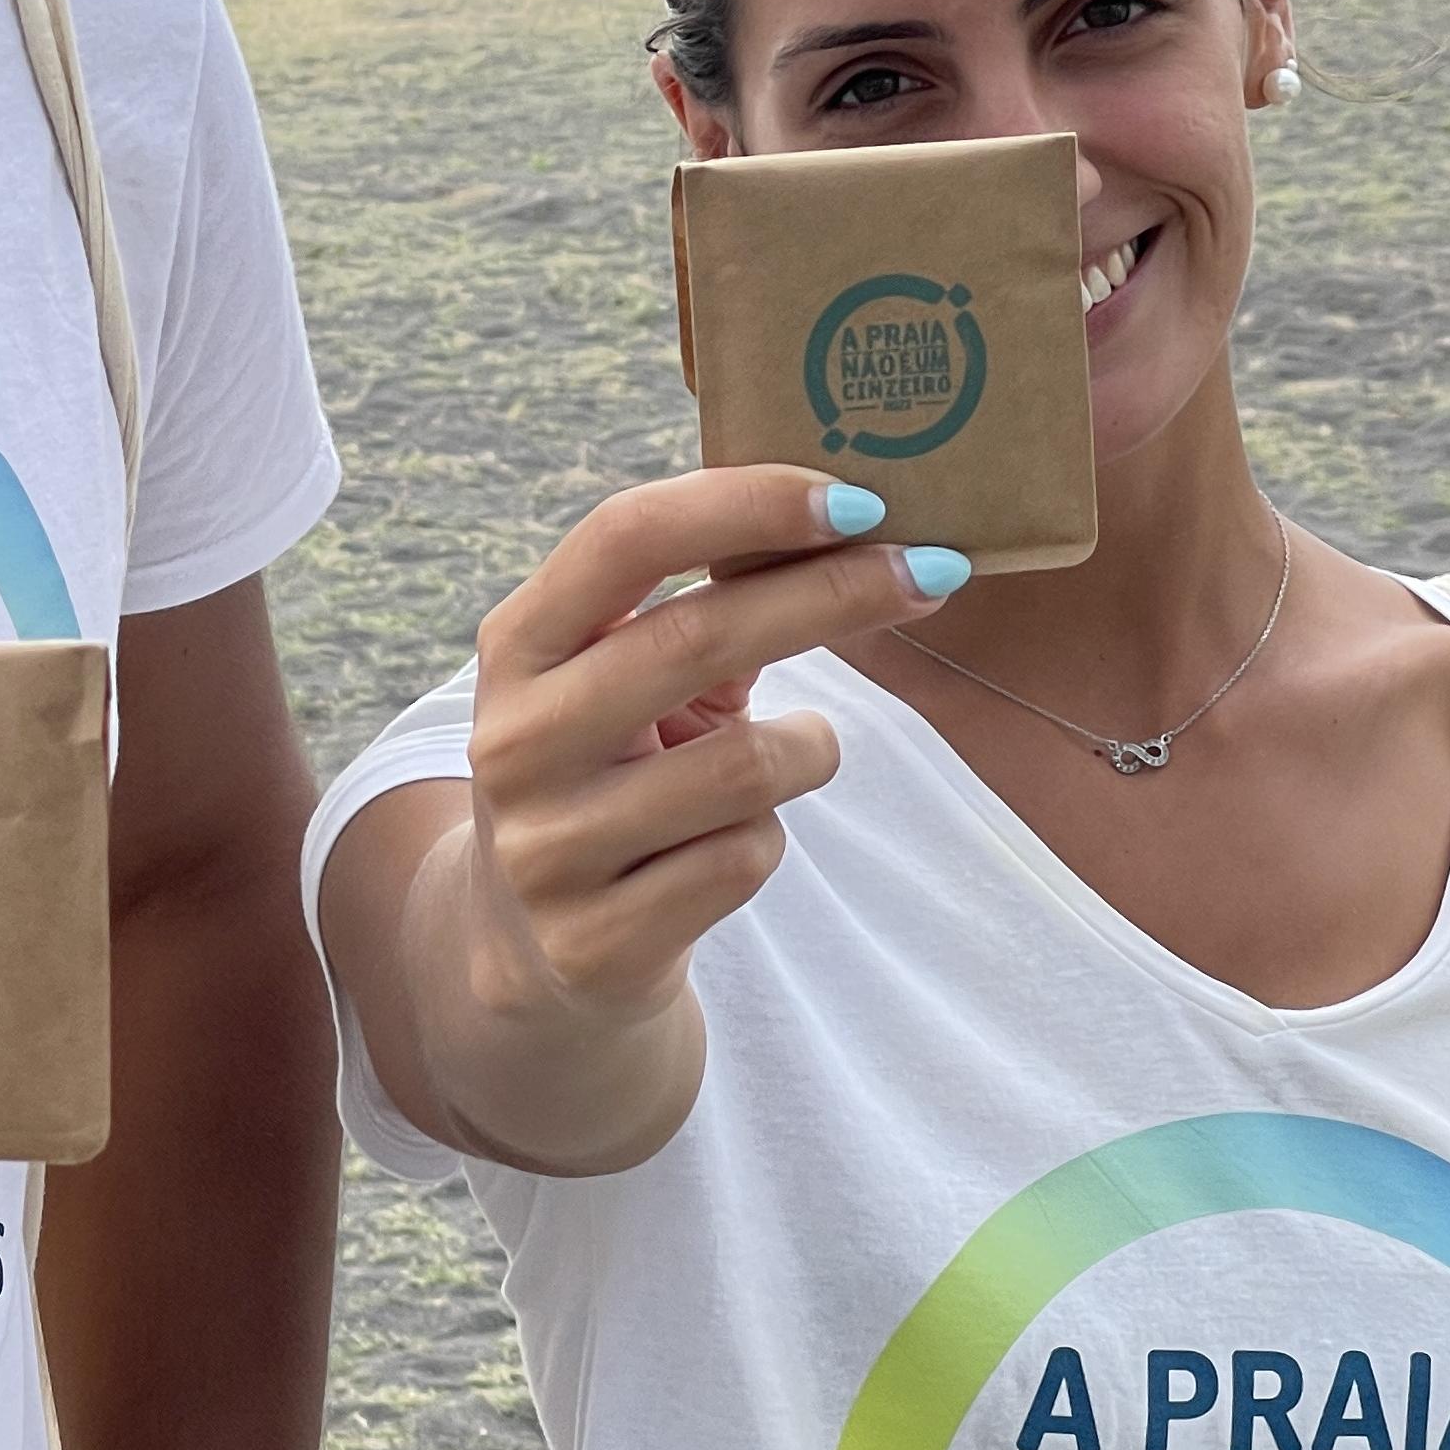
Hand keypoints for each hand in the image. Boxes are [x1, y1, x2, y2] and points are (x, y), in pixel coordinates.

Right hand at [460, 466, 959, 1040]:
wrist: (532, 951)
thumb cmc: (615, 770)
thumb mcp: (631, 680)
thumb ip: (708, 610)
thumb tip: (852, 531)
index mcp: (520, 643)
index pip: (626, 537)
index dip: (745, 504)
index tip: (857, 499)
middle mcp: (517, 737)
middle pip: (694, 637)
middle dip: (832, 595)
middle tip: (932, 573)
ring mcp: (547, 846)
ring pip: (744, 769)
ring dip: (806, 749)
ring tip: (798, 753)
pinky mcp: (594, 942)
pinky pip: (744, 861)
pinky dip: (765, 840)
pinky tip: (730, 842)